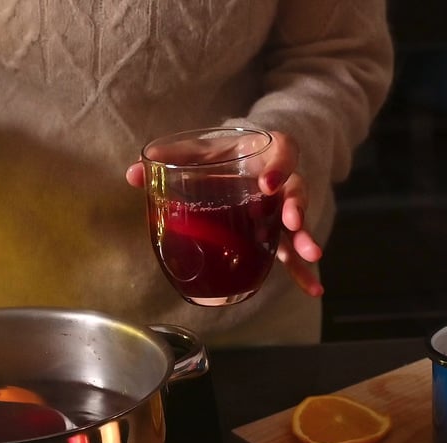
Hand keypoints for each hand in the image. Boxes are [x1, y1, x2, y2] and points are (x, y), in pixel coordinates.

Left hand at [126, 130, 323, 296]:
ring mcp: (282, 207)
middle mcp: (281, 179)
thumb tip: (133, 174)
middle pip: (296, 190)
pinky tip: (313, 289)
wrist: (241, 156)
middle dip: (296, 207)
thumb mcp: (200, 149)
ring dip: (303, 239)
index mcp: (265, 151)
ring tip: (311, 255)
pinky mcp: (278, 231)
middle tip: (293, 222)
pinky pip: (292, 252)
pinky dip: (302, 271)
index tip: (267, 183)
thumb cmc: (221, 152)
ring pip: (297, 223)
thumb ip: (170, 157)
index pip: (283, 151)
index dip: (279, 166)